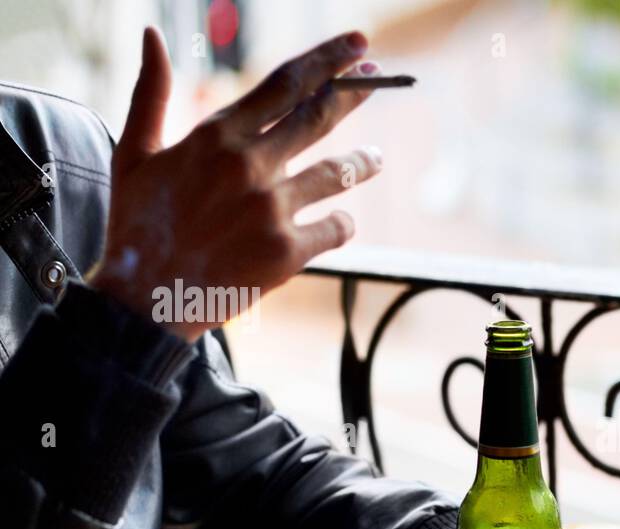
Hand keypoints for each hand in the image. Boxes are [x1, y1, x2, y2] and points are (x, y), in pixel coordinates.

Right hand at [89, 27, 382, 338]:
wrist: (144, 298)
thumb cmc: (138, 224)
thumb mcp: (134, 152)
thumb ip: (151, 92)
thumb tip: (151, 35)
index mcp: (217, 135)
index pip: (285, 84)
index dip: (328, 61)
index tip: (359, 45)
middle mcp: (251, 166)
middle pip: (319, 118)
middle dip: (355, 94)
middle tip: (381, 78)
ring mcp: (273, 209)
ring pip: (338, 174)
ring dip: (363, 162)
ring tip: (376, 158)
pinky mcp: (289, 252)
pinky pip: (336, 229)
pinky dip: (342, 223)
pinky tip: (342, 220)